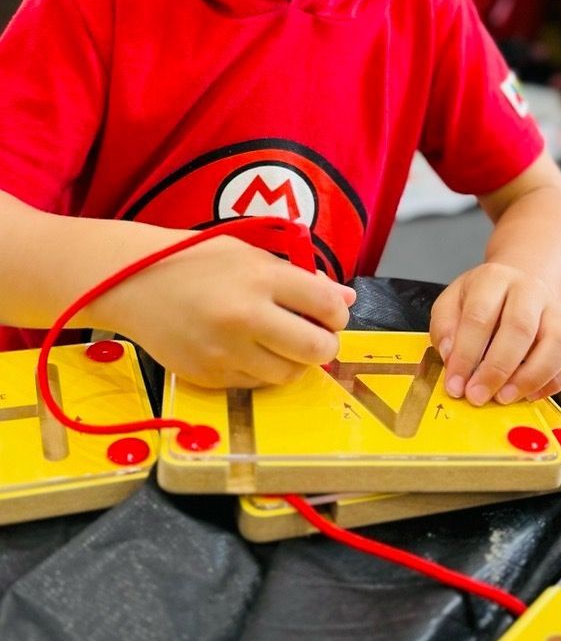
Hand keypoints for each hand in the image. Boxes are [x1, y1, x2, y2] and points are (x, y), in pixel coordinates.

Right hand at [91, 231, 354, 388]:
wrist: (134, 282)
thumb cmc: (197, 261)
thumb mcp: (250, 255)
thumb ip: (301, 278)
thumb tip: (346, 299)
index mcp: (261, 278)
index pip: (325, 306)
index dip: (337, 314)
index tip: (330, 313)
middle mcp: (245, 317)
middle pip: (315, 349)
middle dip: (325, 345)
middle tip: (316, 337)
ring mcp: (225, 351)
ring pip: (287, 375)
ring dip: (294, 362)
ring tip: (280, 343)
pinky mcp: (208, 376)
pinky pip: (253, 384)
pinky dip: (260, 371)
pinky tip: (248, 350)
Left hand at [429, 262, 560, 405]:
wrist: (518, 287)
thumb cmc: (481, 301)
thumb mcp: (452, 303)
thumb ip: (445, 328)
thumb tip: (451, 357)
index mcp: (494, 279)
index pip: (479, 316)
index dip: (466, 354)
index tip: (455, 385)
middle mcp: (530, 290)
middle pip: (520, 328)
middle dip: (496, 369)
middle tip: (477, 396)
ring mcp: (556, 311)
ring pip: (555, 345)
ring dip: (529, 378)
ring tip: (504, 398)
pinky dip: (552, 383)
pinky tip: (529, 395)